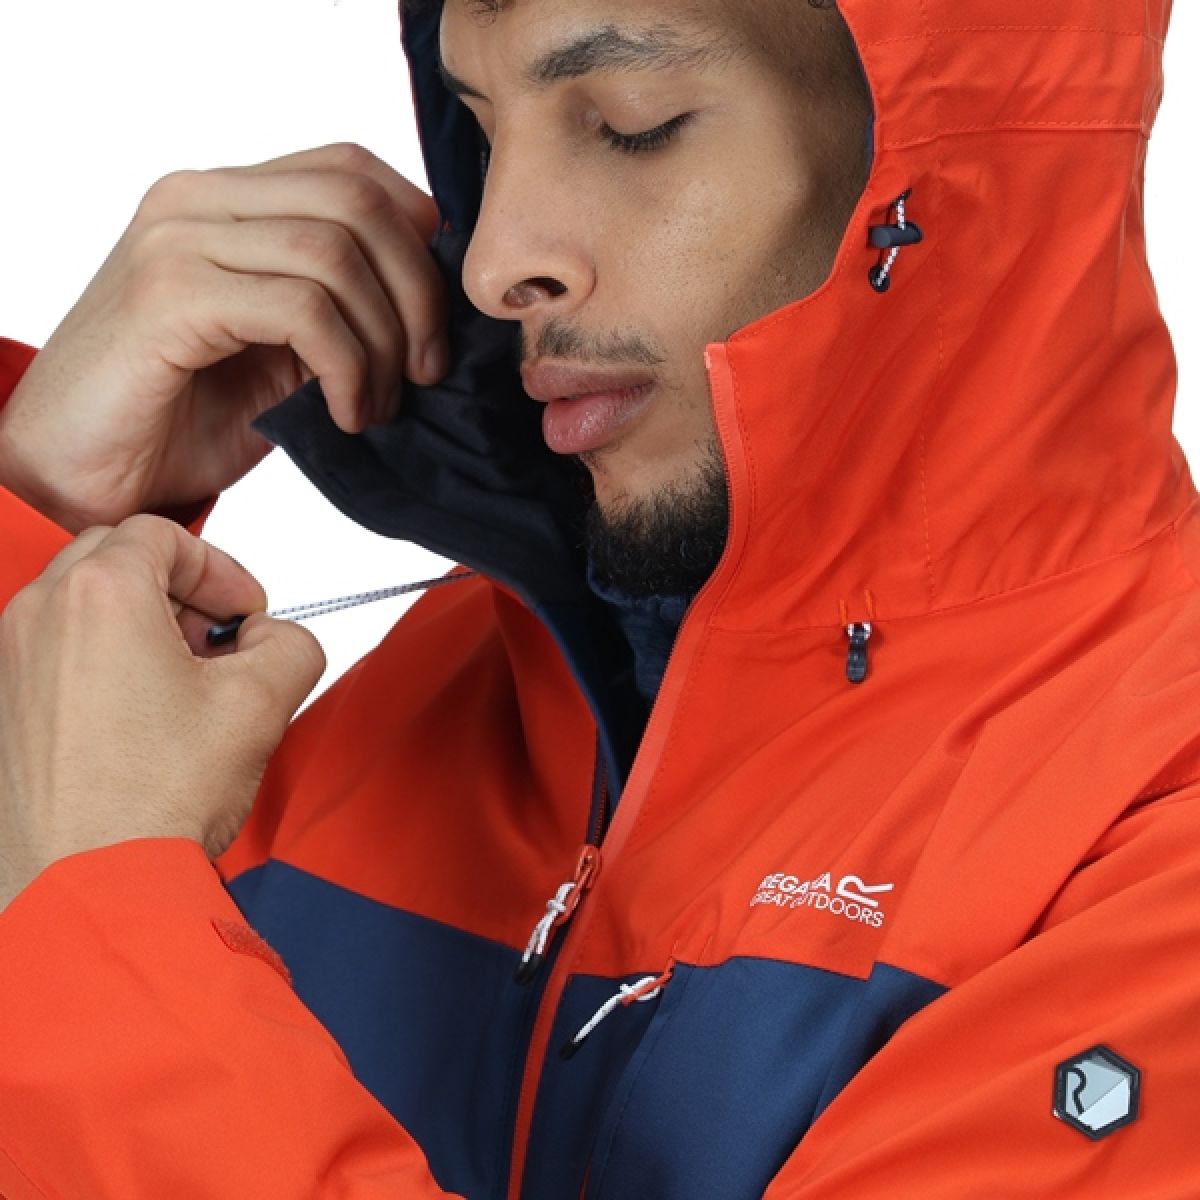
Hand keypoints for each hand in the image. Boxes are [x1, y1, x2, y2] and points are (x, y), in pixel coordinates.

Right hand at [0, 143, 447, 531]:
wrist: (79, 476)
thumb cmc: (176, 420)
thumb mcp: (279, 355)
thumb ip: (337, 313)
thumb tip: (426, 310)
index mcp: (226, 201)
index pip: (351, 170)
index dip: (417, 238)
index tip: (436, 320)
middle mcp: (198, 201)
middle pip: (358, 201)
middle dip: (418, 293)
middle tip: (425, 371)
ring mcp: (178, 240)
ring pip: (335, 253)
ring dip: (383, 342)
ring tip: (377, 406)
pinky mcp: (170, 294)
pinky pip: (302, 309)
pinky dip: (346, 367)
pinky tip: (345, 414)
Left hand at [0, 515, 324, 910]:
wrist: (89, 885)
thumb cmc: (152, 799)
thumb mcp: (262, 703)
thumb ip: (292, 644)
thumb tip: (277, 639)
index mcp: (100, 595)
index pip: (164, 534)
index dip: (222, 568)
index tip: (247, 611)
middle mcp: (40, 616)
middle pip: (116, 558)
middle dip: (178, 589)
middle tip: (218, 638)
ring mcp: (10, 663)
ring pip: (83, 605)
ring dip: (142, 624)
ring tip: (185, 683)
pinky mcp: (4, 707)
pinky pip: (57, 653)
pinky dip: (104, 660)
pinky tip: (144, 718)